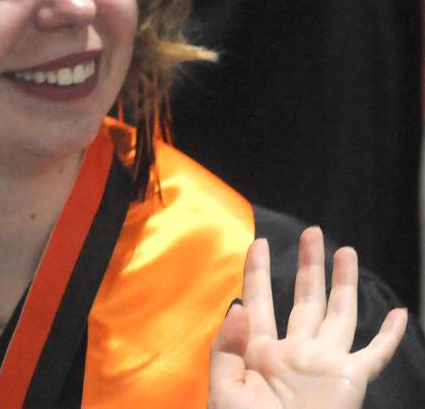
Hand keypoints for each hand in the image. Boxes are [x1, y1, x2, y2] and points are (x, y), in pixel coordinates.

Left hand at [208, 226, 406, 407]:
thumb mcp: (223, 390)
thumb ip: (226, 347)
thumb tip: (238, 307)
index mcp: (261, 350)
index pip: (259, 299)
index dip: (257, 271)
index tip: (258, 243)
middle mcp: (296, 350)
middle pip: (304, 297)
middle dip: (308, 265)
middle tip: (313, 232)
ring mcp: (325, 364)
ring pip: (339, 314)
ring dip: (344, 284)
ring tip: (346, 251)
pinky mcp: (351, 382)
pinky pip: (374, 354)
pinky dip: (389, 335)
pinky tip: (399, 313)